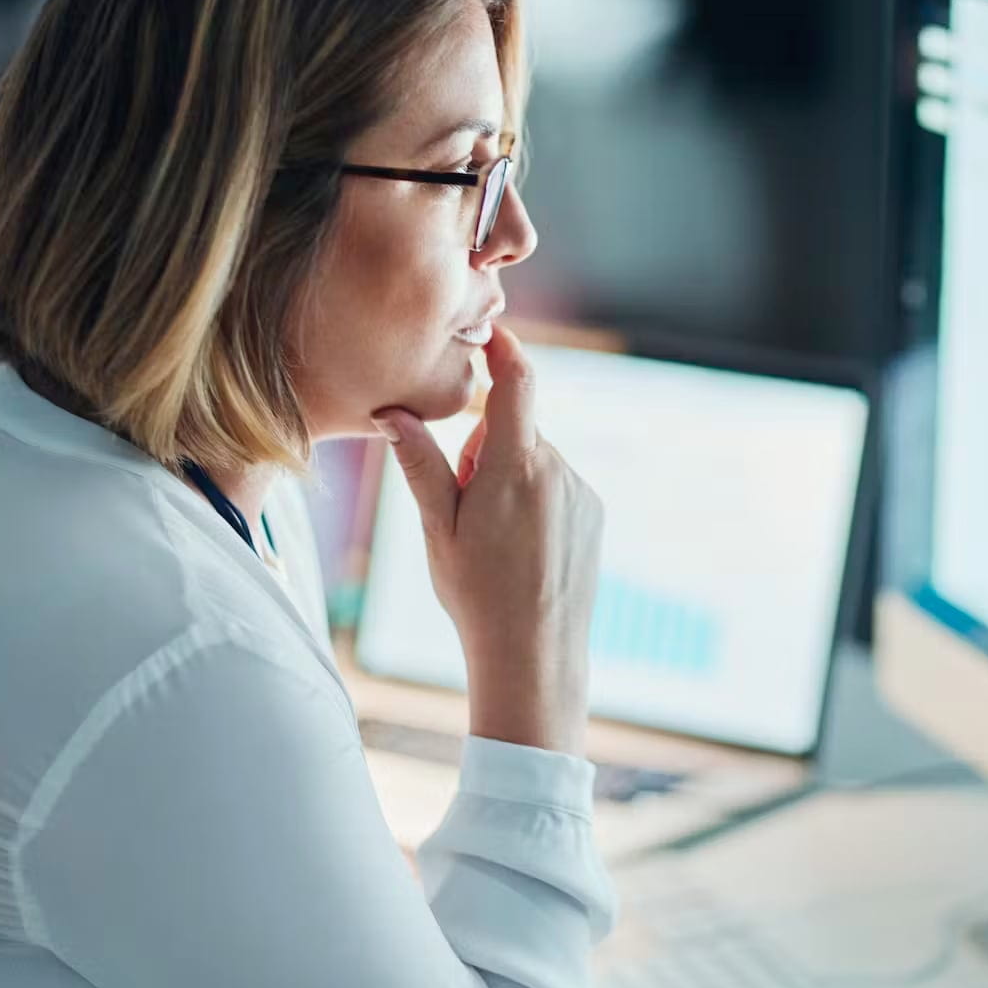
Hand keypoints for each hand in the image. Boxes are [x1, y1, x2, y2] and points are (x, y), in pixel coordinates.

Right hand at [373, 325, 601, 756]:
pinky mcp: (593, 513)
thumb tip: (394, 412)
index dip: (504, 350)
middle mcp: (556, 469)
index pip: (517, 382)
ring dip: (509, 481)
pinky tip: (522, 552)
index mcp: (515, 465)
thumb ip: (420, 463)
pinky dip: (534, 502)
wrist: (534, 653)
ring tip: (495, 542)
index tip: (489, 335)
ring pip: (534, 462)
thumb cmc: (476, 592)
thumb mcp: (437, 527)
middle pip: (513, 430)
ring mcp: (580, 492)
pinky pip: (556, 488)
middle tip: (464, 508)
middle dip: (484, 452)